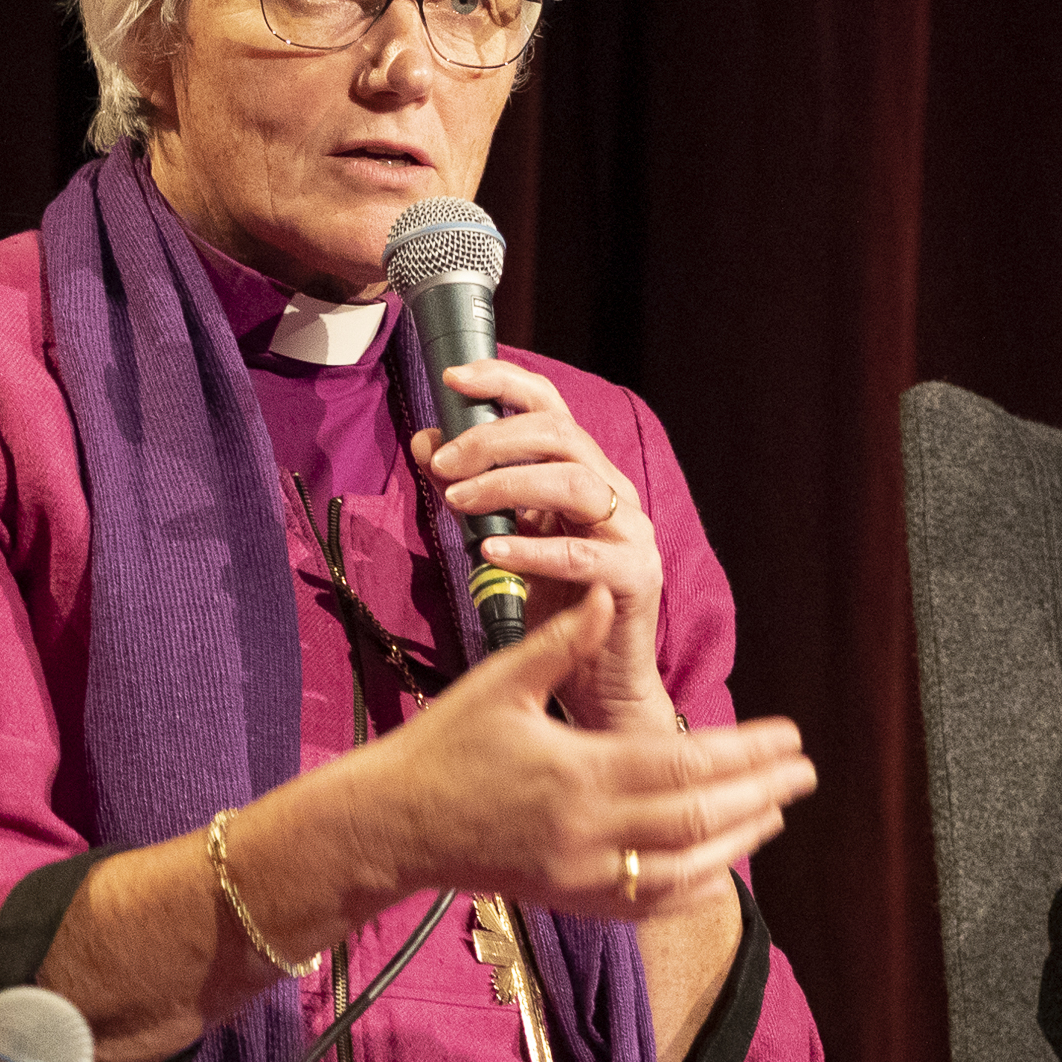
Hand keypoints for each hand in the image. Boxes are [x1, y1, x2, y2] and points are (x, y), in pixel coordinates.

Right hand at [337, 588, 810, 921]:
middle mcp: (586, 830)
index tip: (790, 737)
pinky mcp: (568, 899)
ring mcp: (579, 873)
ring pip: (682, 870)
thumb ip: (562, 642)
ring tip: (775, 814)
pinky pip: (645, 903)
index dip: (748, 753)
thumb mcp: (500, 683)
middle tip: (806, 774)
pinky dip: (691, 888)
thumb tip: (608, 592)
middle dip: (760, 796)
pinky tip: (720, 868)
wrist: (392, 824)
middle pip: (699, 819)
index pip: (686, 764)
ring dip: (737, 842)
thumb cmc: (444, 745)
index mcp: (577, 770)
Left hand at [415, 360, 669, 730]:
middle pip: (560, 435)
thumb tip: (426, 443)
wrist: (603, 683)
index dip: (504, 382)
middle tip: (443, 464)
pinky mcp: (635, 578)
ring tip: (457, 501)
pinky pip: (582, 554)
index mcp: (586, 474)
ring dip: (507, 484)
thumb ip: (474, 492)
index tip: (452, 378)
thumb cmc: (558, 609)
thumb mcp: (508, 540)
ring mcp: (630, 533)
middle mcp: (613, 492)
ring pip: (573, 482)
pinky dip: (532, 549)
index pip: (551, 408)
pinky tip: (491, 552)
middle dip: (492, 440)